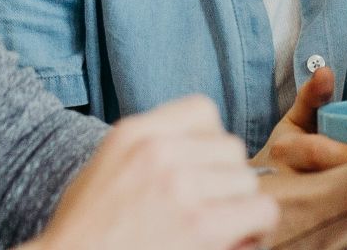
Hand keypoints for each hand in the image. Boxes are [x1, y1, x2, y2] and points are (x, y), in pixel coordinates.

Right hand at [27, 95, 273, 249]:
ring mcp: (181, 187)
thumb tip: (202, 150)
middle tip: (212, 208)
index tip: (201, 170)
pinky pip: (262, 210)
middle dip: (225, 179)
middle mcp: (159, 152)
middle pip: (230, 148)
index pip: (203, 110)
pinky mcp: (202, 225)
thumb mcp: (106, 168)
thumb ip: (151, 149)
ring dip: (240, 207)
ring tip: (221, 229)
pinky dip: (256, 229)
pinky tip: (236, 241)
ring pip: (247, 180)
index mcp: (133, 134)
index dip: (210, 143)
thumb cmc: (85, 233)